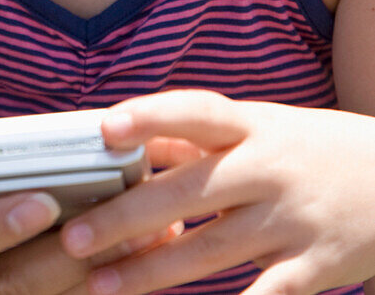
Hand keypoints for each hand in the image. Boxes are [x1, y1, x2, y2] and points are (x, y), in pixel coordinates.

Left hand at [59, 90, 374, 294]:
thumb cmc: (309, 150)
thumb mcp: (262, 127)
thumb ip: (201, 136)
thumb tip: (133, 139)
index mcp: (253, 125)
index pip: (196, 112)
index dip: (151, 116)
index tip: (105, 128)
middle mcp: (269, 168)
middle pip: (188, 192)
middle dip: (126, 217)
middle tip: (73, 238)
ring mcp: (292, 219)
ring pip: (212, 251)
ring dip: (152, 272)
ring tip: (98, 286)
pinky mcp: (316, 267)